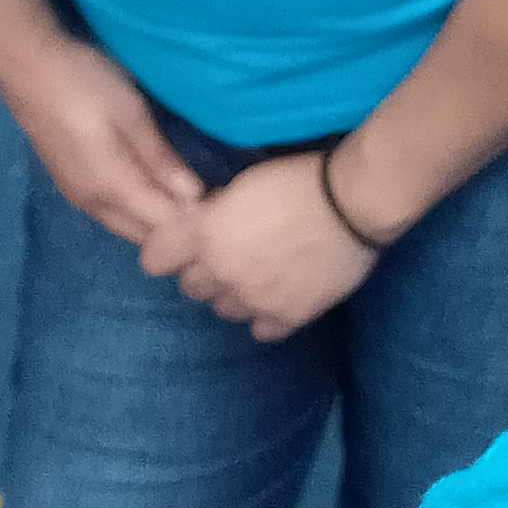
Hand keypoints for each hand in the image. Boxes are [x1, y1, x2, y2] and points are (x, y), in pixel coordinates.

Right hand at [0, 28, 207, 247]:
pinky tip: (154, 196)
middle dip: (178, 229)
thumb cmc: (83, 84)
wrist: (27, 69)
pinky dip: (137, 213)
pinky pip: (111, 214)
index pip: (163, 223)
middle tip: (212, 207)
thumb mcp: (130, 114)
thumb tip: (193, 195)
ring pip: (125, 226)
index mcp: (112, 187)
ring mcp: (78, 196)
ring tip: (189, 202)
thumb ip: (160, 158)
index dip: (196, 222)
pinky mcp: (70, 184)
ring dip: (156, 223)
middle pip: (143, 233)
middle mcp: (93, 203)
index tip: (226, 209)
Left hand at [140, 151, 377, 340]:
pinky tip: (280, 295)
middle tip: (228, 252)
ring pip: (224, 309)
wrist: (352, 201)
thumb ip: (214, 211)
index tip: (179, 244)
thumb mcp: (243, 183)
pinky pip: (261, 329)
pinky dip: (265, 314)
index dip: (166, 250)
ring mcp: (254, 299)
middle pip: (190, 286)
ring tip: (258, 273)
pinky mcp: (288, 316)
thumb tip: (205, 221)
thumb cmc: (297, 178)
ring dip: (234, 293)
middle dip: (203, 270)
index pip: (154, 258)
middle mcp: (221, 272)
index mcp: (205, 233)